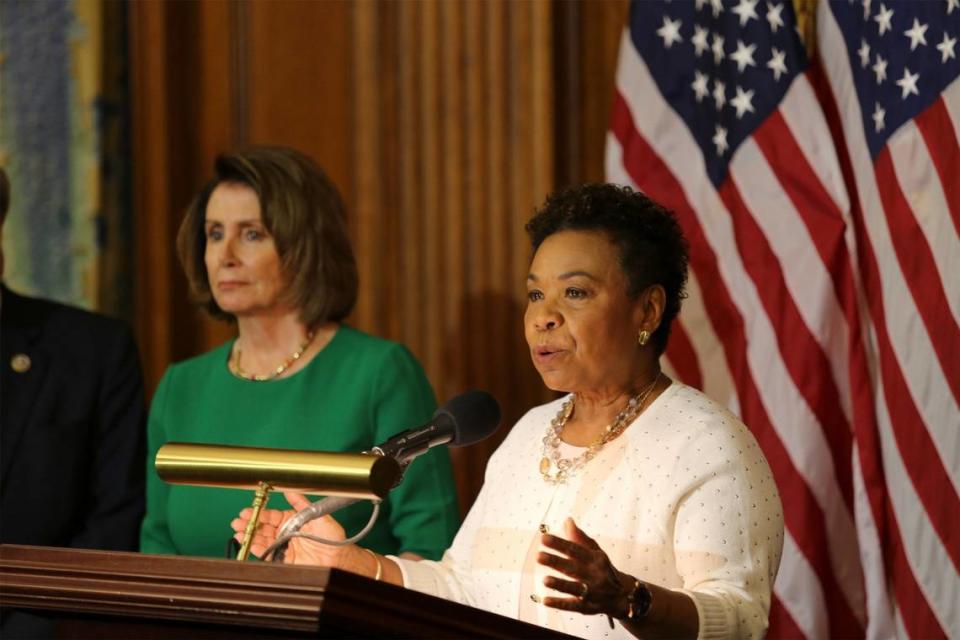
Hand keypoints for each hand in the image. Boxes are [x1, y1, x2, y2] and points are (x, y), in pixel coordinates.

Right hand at [230, 491, 352, 566]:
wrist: (337, 559)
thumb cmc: (331, 537)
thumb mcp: (317, 515)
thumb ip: (302, 504)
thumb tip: (290, 490)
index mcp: (292, 520)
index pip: (272, 515)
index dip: (260, 513)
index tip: (248, 511)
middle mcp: (285, 533)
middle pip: (263, 527)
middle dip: (250, 523)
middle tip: (238, 521)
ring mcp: (283, 547)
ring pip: (262, 539)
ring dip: (249, 535)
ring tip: (238, 531)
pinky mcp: (282, 560)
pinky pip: (265, 554)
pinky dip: (255, 548)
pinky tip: (246, 543)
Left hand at [537, 518, 631, 617]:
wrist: (623, 595)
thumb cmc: (604, 570)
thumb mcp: (596, 552)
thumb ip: (580, 538)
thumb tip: (567, 521)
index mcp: (595, 559)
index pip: (575, 550)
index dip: (559, 544)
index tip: (544, 538)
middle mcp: (594, 575)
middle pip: (573, 568)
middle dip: (556, 562)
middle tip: (539, 556)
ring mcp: (591, 593)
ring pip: (574, 588)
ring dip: (560, 585)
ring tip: (545, 580)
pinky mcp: (587, 607)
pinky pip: (572, 606)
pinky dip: (559, 604)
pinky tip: (546, 601)